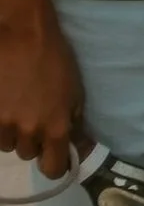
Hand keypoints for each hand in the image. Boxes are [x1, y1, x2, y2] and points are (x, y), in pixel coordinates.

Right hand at [0, 0, 82, 180]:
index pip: (53, 169)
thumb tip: (75, 145)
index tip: (54, 156)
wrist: (22, 37)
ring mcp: (3, 125)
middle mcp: (28, 132)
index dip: (55, 165)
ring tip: (19, 106)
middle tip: (36, 116)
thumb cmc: (55, 59)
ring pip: (8, 144)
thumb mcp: (75, 90)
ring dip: (14, 132)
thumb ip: (74, 121)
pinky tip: (5, 103)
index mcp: (56, 127)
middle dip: (34, 140)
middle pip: (29, 154)